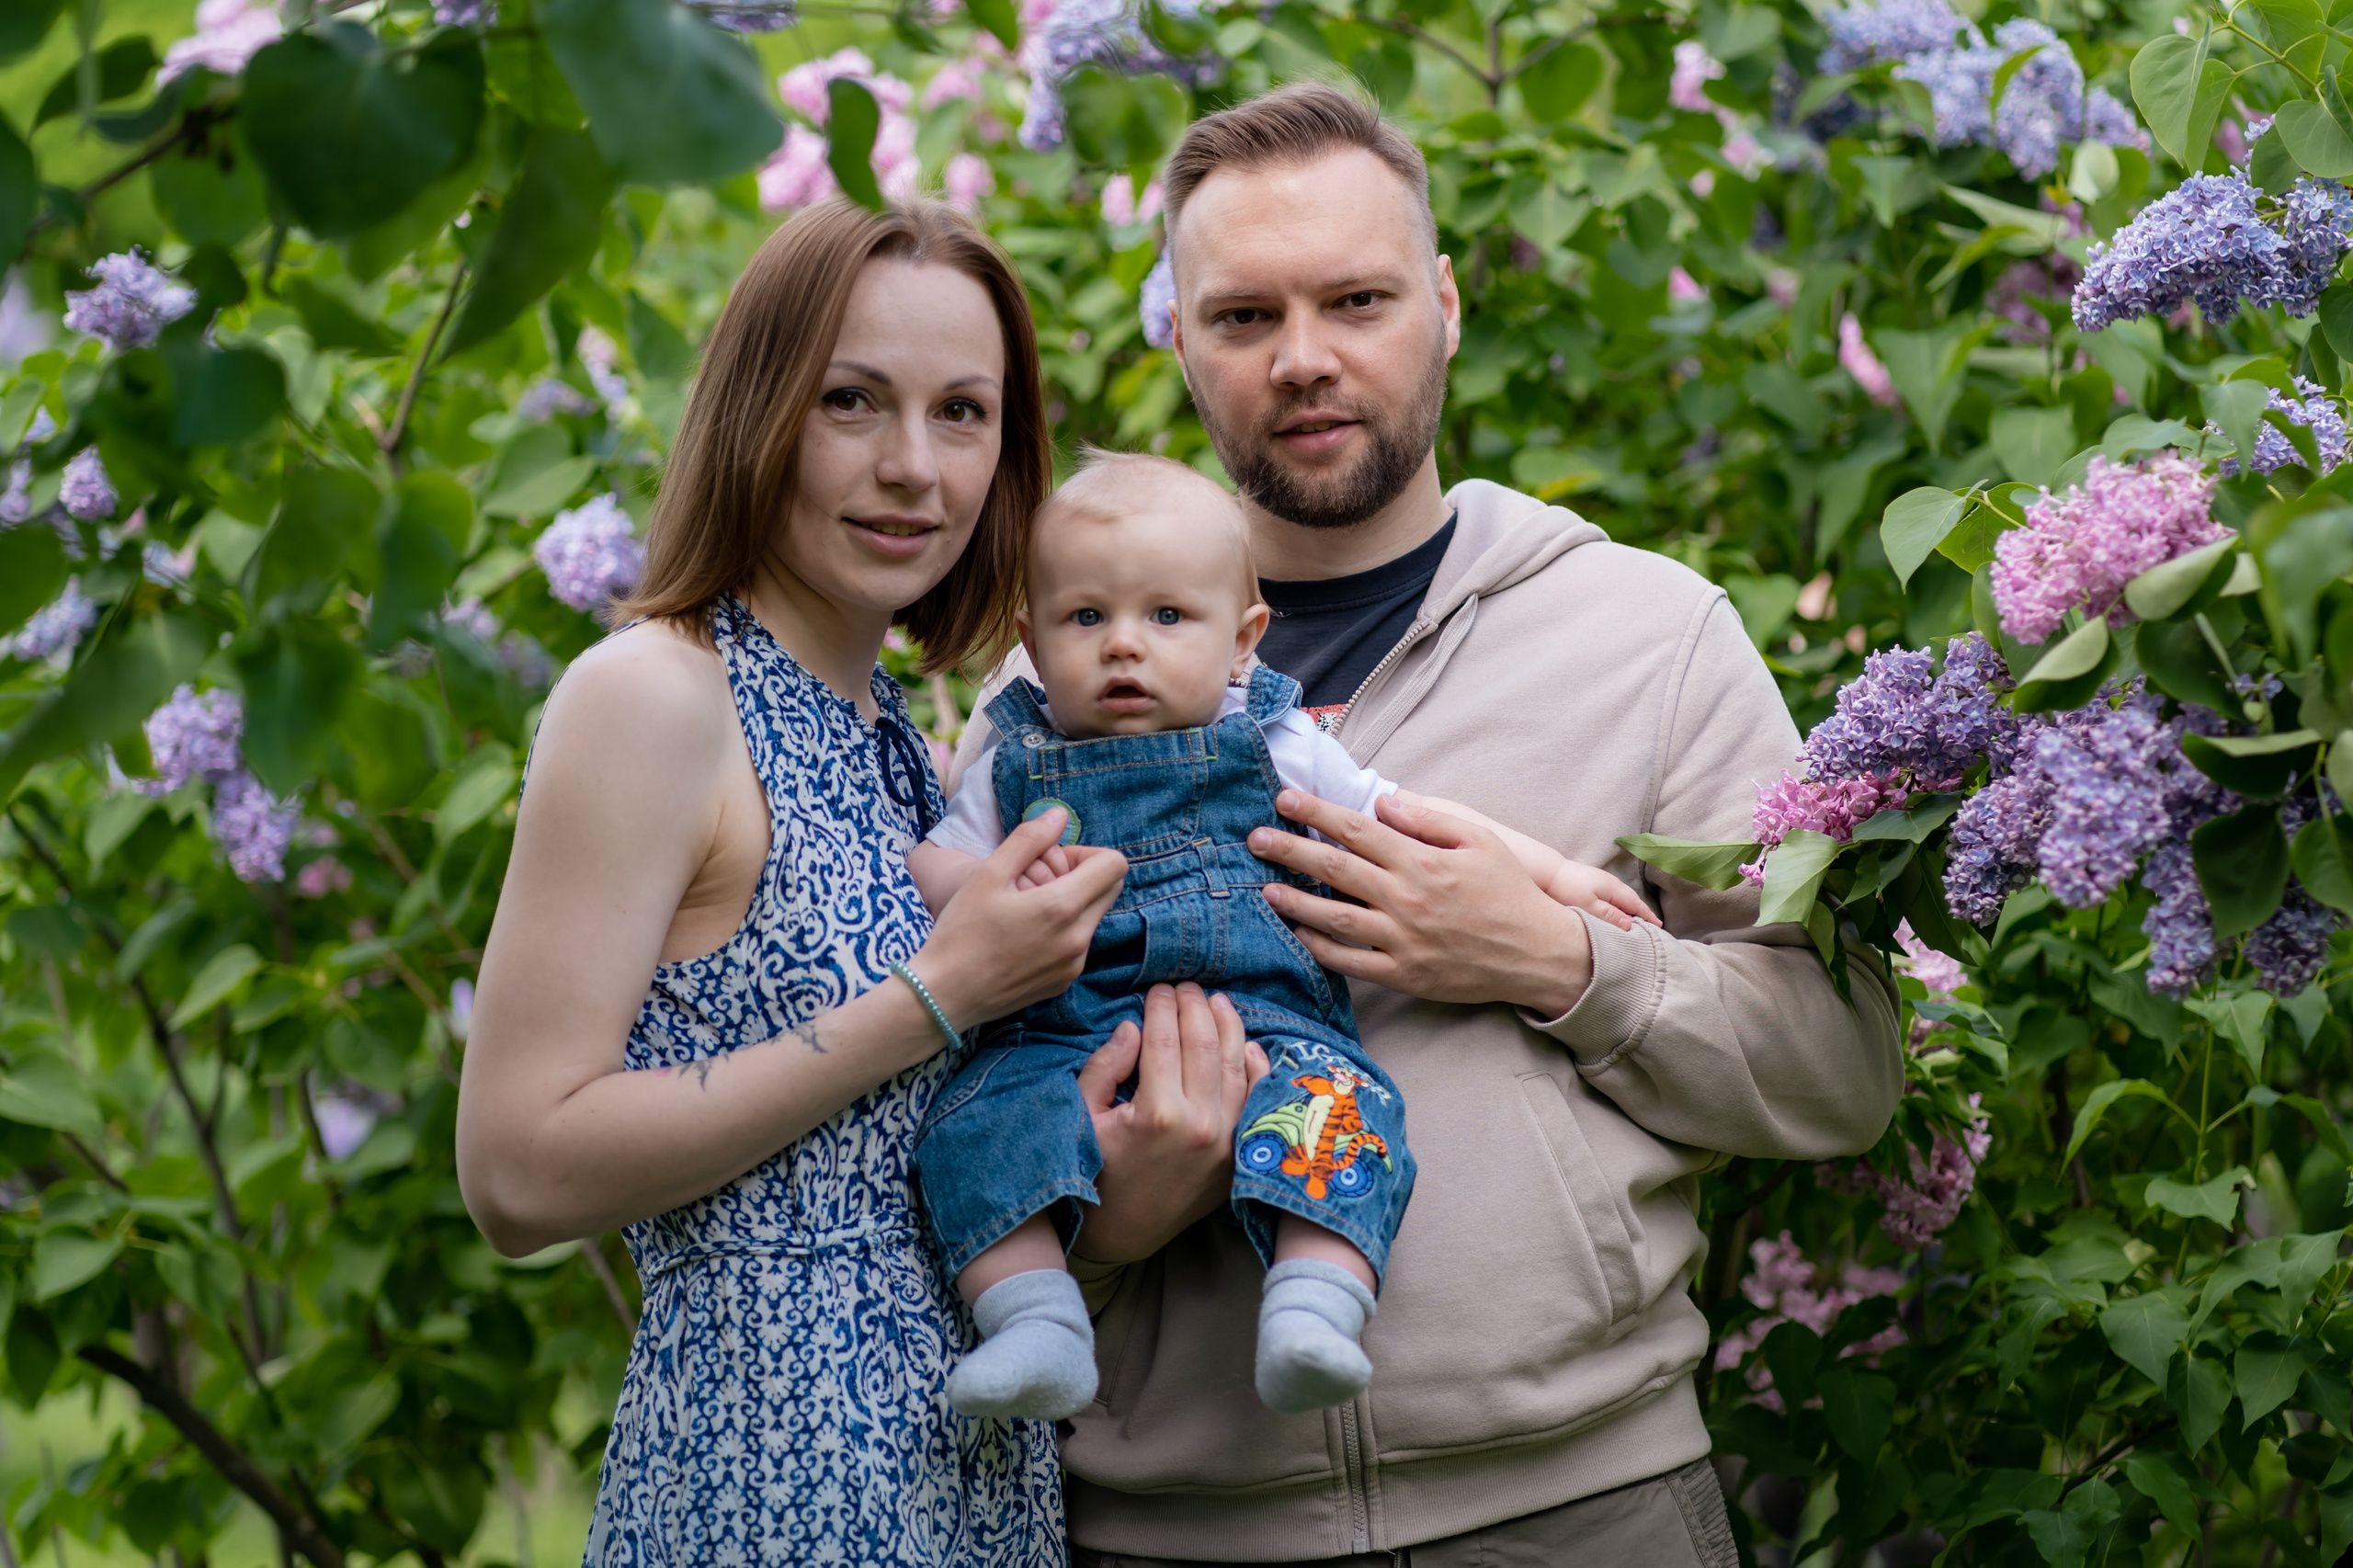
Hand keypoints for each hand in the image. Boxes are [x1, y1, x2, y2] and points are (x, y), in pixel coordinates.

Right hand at [917, 808, 1124, 1026]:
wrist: (944, 995)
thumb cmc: (961, 931)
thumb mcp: (988, 874)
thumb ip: (1028, 839)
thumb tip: (1059, 816)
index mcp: (1062, 907)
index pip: (1114, 865)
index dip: (1087, 854)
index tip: (1054, 860)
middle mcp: (1078, 939)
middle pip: (1110, 890)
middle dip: (1084, 875)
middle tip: (1042, 878)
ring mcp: (1074, 964)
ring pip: (1094, 917)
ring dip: (1074, 904)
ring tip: (1029, 908)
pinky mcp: (1064, 982)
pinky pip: (1080, 945)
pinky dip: (1064, 931)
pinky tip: (1026, 935)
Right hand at [1073, 982, 1267, 1263]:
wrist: (1123, 1234)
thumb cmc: (1094, 1172)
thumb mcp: (1082, 1118)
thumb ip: (1105, 1068)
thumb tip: (1133, 1027)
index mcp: (1158, 1113)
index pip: (1165, 1039)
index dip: (1161, 1006)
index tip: (1156, 988)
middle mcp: (1201, 1124)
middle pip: (1205, 1044)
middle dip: (1194, 1006)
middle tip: (1184, 986)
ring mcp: (1227, 1141)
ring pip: (1237, 1065)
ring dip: (1228, 1025)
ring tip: (1215, 1000)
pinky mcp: (1238, 1154)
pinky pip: (1256, 1100)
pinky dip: (1256, 1067)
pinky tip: (1246, 1043)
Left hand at [1250, 790, 1594, 1019]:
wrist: (1538, 953)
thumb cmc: (1509, 892)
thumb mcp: (1480, 840)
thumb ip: (1429, 819)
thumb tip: (1384, 801)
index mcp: (1422, 861)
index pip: (1356, 830)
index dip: (1316, 812)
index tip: (1284, 799)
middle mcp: (1406, 899)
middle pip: (1334, 870)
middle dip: (1289, 850)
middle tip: (1254, 838)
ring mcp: (1403, 940)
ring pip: (1335, 918)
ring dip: (1295, 901)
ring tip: (1265, 888)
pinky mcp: (1404, 974)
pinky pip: (1351, 963)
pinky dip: (1320, 948)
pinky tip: (1298, 933)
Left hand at [1544, 860, 1660, 931]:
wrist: (1548, 871)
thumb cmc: (1567, 888)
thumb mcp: (1589, 906)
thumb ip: (1610, 916)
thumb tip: (1630, 925)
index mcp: (1613, 889)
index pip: (1636, 905)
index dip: (1648, 916)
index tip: (1659, 927)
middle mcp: (1611, 883)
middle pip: (1632, 899)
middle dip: (1643, 912)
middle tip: (1653, 927)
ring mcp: (1602, 880)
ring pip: (1623, 897)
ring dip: (1632, 908)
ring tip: (1638, 921)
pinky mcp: (1593, 881)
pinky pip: (1614, 895)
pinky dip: (1621, 904)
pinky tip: (1617, 910)